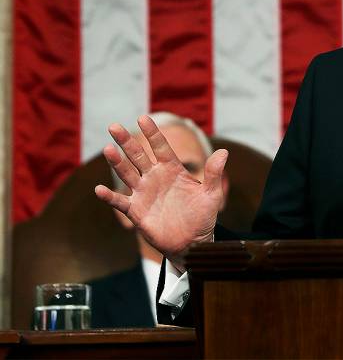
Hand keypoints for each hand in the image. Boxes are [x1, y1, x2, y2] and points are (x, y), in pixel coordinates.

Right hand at [94, 115, 227, 270]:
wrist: (192, 242)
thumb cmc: (203, 216)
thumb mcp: (212, 194)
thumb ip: (214, 173)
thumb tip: (224, 152)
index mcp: (172, 170)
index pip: (160, 147)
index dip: (152, 133)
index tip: (143, 118)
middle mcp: (155, 178)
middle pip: (138, 156)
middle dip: (127, 142)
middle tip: (114, 126)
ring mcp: (144, 193)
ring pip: (127, 174)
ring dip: (117, 162)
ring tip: (108, 149)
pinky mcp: (136, 211)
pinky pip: (120, 202)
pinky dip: (109, 196)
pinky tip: (99, 189)